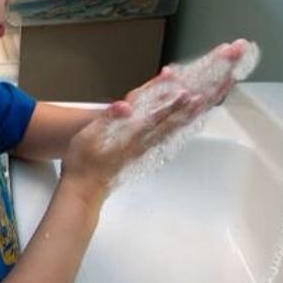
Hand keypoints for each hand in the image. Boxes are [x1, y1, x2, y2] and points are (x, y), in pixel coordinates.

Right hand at [59, 83, 202, 205]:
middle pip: (165, 125)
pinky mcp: (138, 158)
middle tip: (200, 99)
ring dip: (181, 122)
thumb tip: (125, 105)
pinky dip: (172, 133)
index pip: (152, 115)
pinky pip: (160, 143)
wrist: (83, 191)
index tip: (182, 90)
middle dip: (182, 111)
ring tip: (195, 112)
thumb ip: (107, 119)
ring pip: (166, 134)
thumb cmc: (82, 162)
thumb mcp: (88, 136)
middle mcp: (139, 144)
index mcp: (128, 136)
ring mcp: (140, 152)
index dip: (166, 102)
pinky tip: (177, 131)